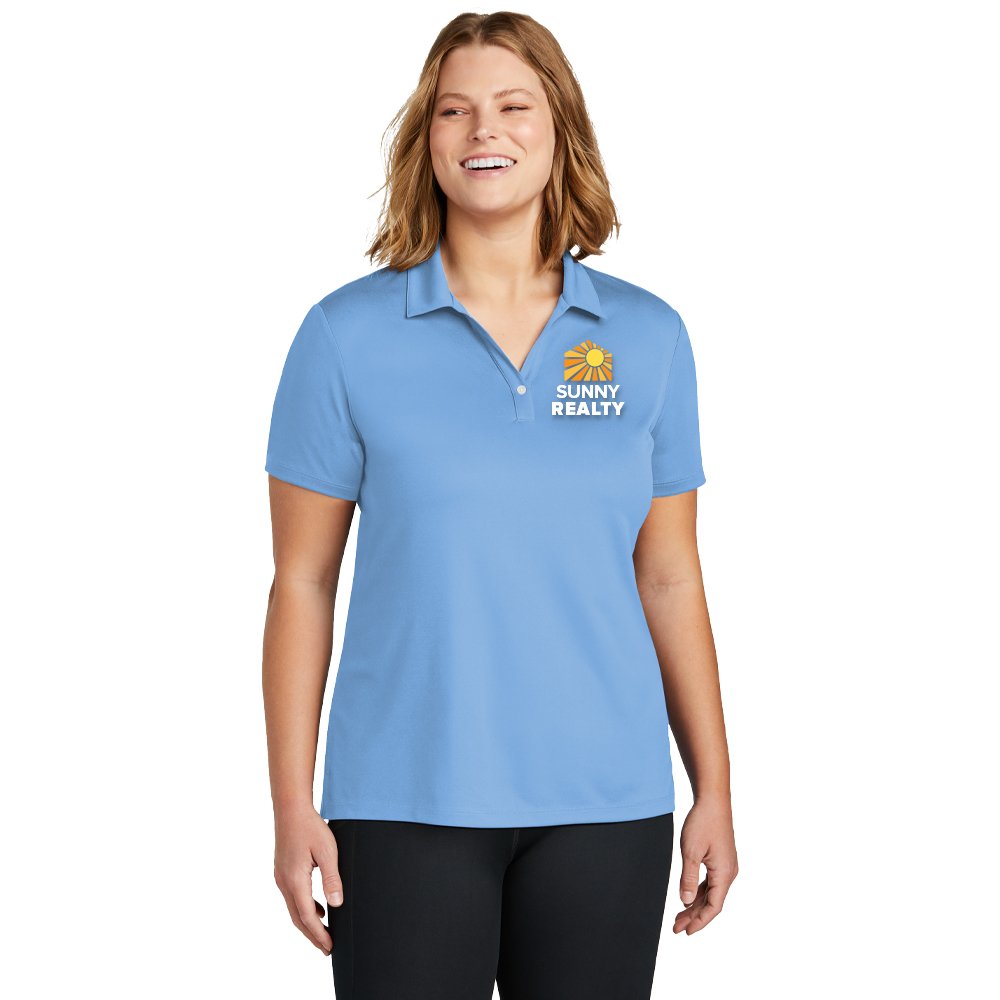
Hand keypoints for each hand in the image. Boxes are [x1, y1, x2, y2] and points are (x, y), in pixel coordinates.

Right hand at [273, 803, 344, 956]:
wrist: (290, 809)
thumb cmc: (311, 827)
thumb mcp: (328, 851)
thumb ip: (332, 879)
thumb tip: (337, 905)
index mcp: (295, 880)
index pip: (307, 916)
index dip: (319, 934)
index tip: (330, 946)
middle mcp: (284, 882)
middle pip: (298, 918)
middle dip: (312, 935)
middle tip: (327, 949)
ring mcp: (281, 877)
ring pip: (294, 908)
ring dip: (308, 923)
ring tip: (323, 933)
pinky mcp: (283, 871)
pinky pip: (293, 897)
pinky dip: (305, 908)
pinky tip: (318, 909)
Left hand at [672, 795, 737, 934]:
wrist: (713, 801)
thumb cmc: (703, 823)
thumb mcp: (691, 852)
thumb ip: (688, 878)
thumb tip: (685, 902)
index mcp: (724, 874)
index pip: (713, 907)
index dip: (699, 921)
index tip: (685, 932)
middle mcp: (728, 873)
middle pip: (712, 902)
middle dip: (694, 916)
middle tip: (676, 927)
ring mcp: (726, 866)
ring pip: (711, 893)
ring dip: (695, 905)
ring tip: (679, 916)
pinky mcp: (721, 859)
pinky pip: (711, 882)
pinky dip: (699, 892)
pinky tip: (688, 897)